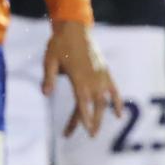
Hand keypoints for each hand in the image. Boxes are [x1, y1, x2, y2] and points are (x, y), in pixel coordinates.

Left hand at [43, 20, 120, 137]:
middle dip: (93, 121)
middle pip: (95, 106)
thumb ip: (48, 77)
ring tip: (96, 130)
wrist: (74, 28)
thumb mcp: (49, 60)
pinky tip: (118, 115)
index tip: (86, 130)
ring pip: (104, 101)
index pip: (83, 103)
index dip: (85, 118)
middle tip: (90, 135)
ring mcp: (101, 76)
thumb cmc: (58, 44)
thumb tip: (45, 94)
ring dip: (102, 116)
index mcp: (79, 78)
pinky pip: (114, 91)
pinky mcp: (105, 72)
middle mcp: (93, 79)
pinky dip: (117, 103)